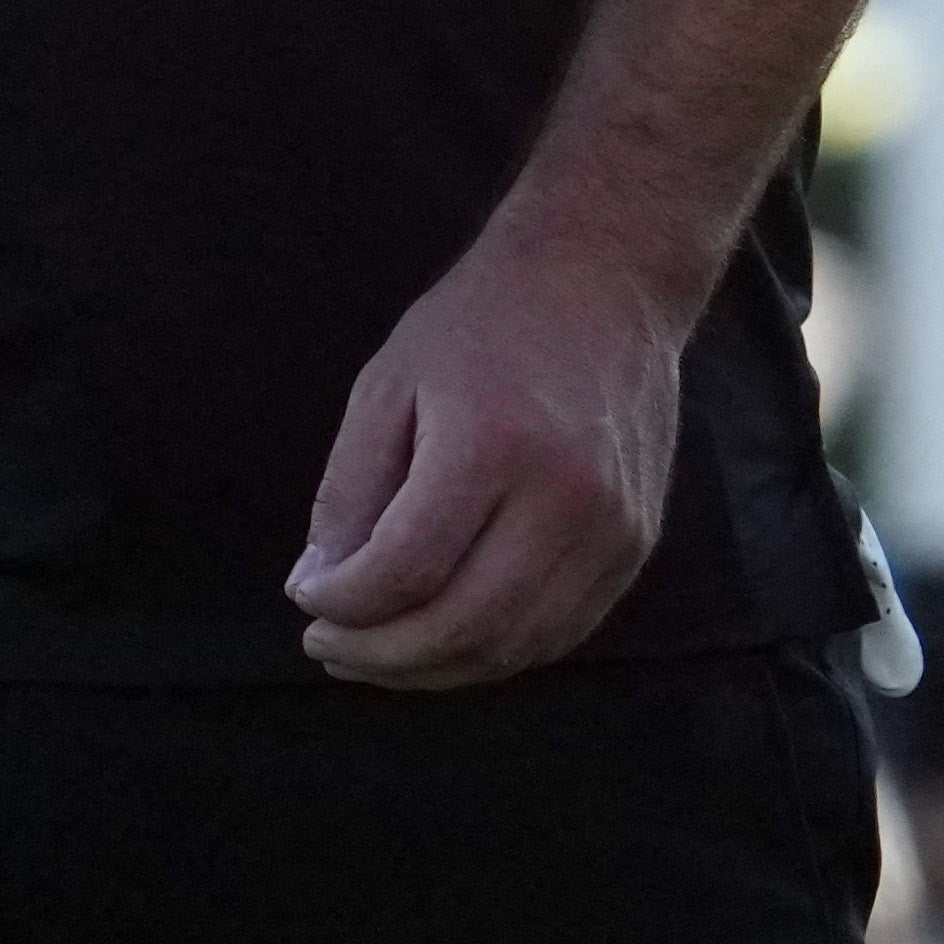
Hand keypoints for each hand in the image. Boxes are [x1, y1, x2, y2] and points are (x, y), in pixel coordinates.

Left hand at [290, 193, 702, 686]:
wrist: (608, 275)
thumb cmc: (485, 322)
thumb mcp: (389, 382)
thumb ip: (348, 491)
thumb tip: (317, 588)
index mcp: (493, 444)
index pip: (404, 570)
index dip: (342, 604)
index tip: (307, 596)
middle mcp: (566, 495)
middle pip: (462, 626)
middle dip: (379, 656)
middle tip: (329, 646)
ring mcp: (612, 526)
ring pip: (513, 647)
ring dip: (433, 669)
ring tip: (376, 653)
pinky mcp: (637, 542)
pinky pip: (558, 632)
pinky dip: (492, 650)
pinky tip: (444, 634)